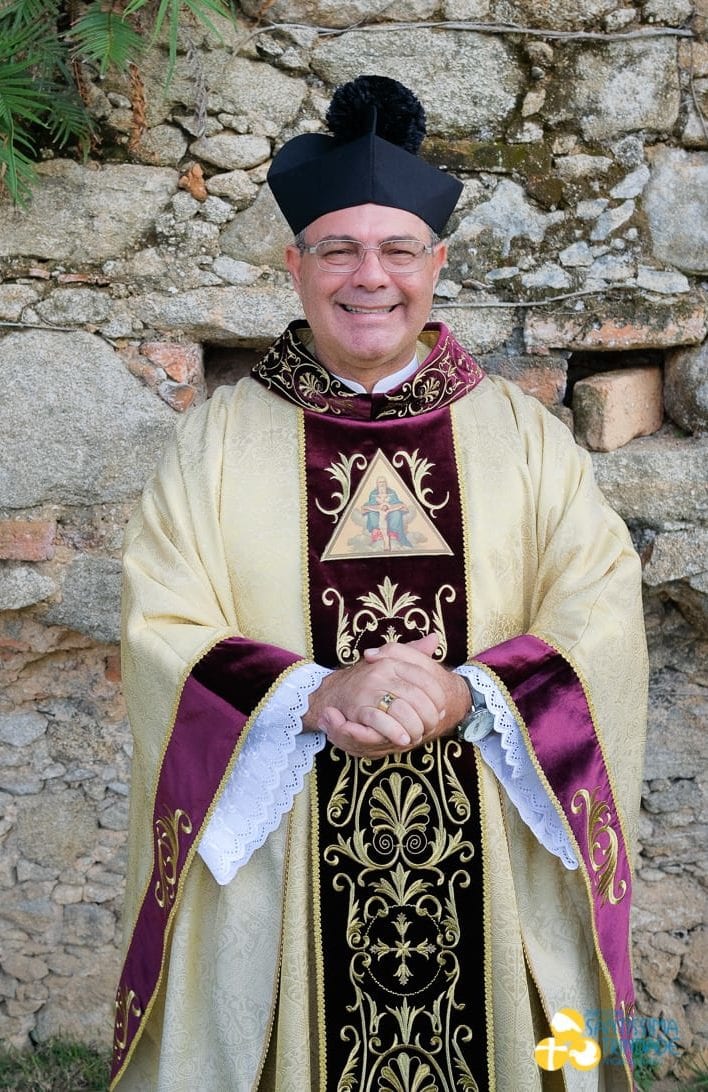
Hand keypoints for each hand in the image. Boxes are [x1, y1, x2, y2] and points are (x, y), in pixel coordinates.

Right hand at [303, 634, 469, 757]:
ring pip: (402, 710)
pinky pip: (382, 721)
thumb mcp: (391, 663)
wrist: (335, 692)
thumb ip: (413, 653)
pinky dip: (395, 732)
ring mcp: (368, 689)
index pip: (425, 679)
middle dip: (428, 716)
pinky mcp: (358, 707)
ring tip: (418, 735)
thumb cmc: (370, 681)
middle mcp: (381, 672)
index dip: (438, 698)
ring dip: (414, 727)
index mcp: (392, 661)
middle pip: (417, 698)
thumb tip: (435, 638)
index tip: (441, 710)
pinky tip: (404, 739)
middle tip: (431, 726)